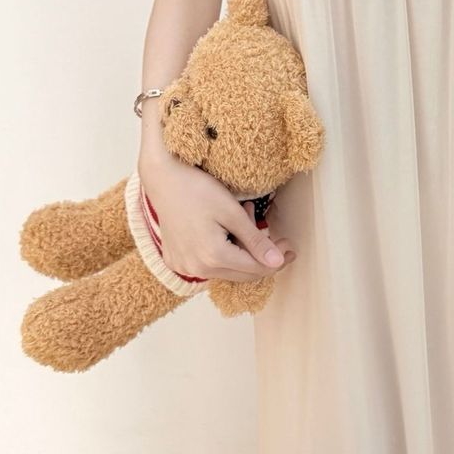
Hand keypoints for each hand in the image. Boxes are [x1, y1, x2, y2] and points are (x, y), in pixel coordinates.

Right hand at [138, 152, 296, 282]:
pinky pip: (208, 264)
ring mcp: (184, 266)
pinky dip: (224, 251)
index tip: (291, 249)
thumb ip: (255, 240)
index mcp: (213, 257)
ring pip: (225, 269)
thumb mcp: (232, 212)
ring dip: (242, 251)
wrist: (162, 179)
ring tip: (247, 220)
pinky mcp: (176, 259)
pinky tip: (227, 229)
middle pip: (241, 273)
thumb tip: (277, 262)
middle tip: (278, 240)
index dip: (277, 261)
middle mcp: (196, 269)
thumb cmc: (197, 189)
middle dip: (262, 258)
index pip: (255, 269)